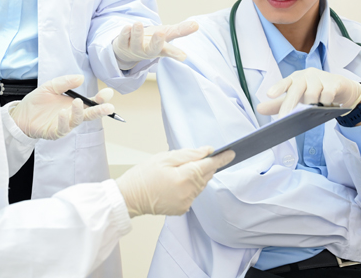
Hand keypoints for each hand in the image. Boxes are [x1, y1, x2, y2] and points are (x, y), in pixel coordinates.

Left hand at [10, 75, 113, 139]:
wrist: (20, 115)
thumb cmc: (37, 102)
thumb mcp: (50, 86)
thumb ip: (65, 82)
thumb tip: (81, 78)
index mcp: (74, 103)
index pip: (91, 101)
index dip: (100, 98)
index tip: (108, 93)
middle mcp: (72, 114)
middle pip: (90, 114)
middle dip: (100, 111)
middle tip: (108, 107)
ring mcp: (65, 124)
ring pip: (77, 121)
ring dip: (79, 112)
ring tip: (77, 102)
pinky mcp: (54, 132)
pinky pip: (63, 129)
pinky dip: (64, 121)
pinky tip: (62, 113)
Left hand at [112, 21, 198, 69]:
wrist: (128, 50)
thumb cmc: (150, 40)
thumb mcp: (166, 34)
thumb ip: (180, 30)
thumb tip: (197, 25)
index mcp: (159, 49)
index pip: (169, 51)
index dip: (175, 53)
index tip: (183, 56)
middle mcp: (147, 50)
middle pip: (152, 49)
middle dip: (156, 42)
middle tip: (161, 33)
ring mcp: (134, 48)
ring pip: (136, 42)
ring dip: (137, 33)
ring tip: (138, 24)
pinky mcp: (122, 44)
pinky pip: (122, 39)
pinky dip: (125, 33)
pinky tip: (127, 26)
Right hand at [115, 147, 234, 216]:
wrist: (129, 197)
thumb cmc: (142, 176)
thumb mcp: (164, 158)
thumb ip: (188, 154)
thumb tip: (207, 151)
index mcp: (184, 177)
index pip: (208, 165)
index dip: (221, 159)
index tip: (231, 152)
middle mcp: (188, 193)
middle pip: (206, 175)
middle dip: (205, 165)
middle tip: (195, 157)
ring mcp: (186, 203)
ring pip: (200, 185)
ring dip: (196, 175)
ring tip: (180, 169)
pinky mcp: (182, 209)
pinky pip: (193, 194)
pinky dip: (190, 185)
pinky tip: (177, 181)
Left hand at [256, 68, 360, 117]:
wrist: (339, 87)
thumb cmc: (312, 91)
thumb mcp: (295, 97)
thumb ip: (278, 104)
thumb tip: (259, 109)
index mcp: (294, 79)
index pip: (284, 83)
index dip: (277, 88)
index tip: (269, 94)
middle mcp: (305, 76)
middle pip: (296, 90)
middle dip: (290, 104)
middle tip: (284, 117)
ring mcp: (320, 77)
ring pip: (312, 94)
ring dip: (312, 104)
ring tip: (316, 106)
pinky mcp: (333, 82)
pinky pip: (327, 95)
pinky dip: (326, 101)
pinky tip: (328, 103)